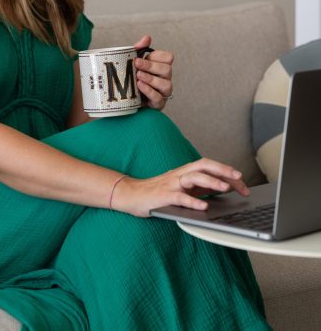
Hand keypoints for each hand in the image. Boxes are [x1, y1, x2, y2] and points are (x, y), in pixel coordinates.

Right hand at [111, 158, 249, 216]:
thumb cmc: (157, 193)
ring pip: (193, 177)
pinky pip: (180, 197)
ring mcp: (171, 184)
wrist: (131, 194)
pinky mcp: (163, 196)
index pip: (208, 166)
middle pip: (203, 165)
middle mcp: (179, 175)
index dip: (226, 172)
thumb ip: (198, 188)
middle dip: (222, 170)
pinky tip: (204, 206)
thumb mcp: (182, 188)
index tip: (242, 182)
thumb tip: (223, 189)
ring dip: (211, 181)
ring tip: (226, 188)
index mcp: (185, 173)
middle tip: (239, 178)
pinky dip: (193, 201)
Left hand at [133, 35, 172, 109]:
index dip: (157, 56)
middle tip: (136, 64)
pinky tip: (140, 86)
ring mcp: (163, 92)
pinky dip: (149, 90)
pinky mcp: (158, 104)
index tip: (143, 56)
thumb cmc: (133, 78)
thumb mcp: (134, 62)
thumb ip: (140, 49)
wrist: (125, 98)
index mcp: (161, 66)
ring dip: (151, 78)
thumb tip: (147, 37)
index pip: (168, 57)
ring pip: (166, 84)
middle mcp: (165, 78)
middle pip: (167, 69)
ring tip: (138, 76)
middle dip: (151, 66)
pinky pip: (158, 97)